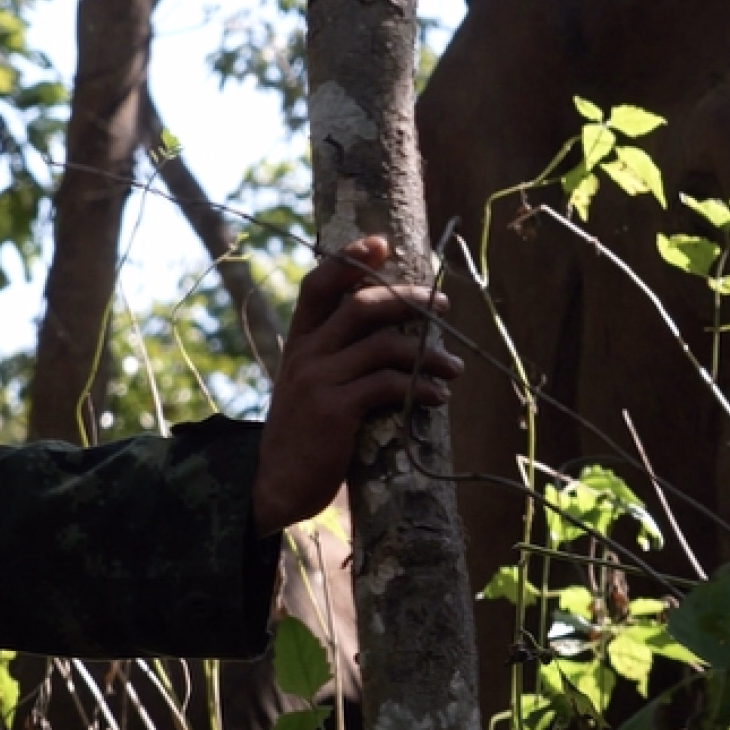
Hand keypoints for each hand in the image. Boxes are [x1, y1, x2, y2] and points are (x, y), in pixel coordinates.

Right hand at [254, 236, 462, 534]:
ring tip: (455, 368)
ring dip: (427, 354)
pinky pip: (387, 385)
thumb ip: (339, 355)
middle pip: (362, 305)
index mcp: (300, 341)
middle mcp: (306, 353)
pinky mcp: (334, 410)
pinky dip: (420, 388)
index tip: (382, 244)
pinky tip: (438, 398)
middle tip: (445, 306)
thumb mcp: (313, 384)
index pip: (318, 285)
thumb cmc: (306, 433)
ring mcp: (318, 380)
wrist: (274, 485)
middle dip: (409, 299)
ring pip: (383, 345)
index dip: (349, 260)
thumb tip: (394, 331)